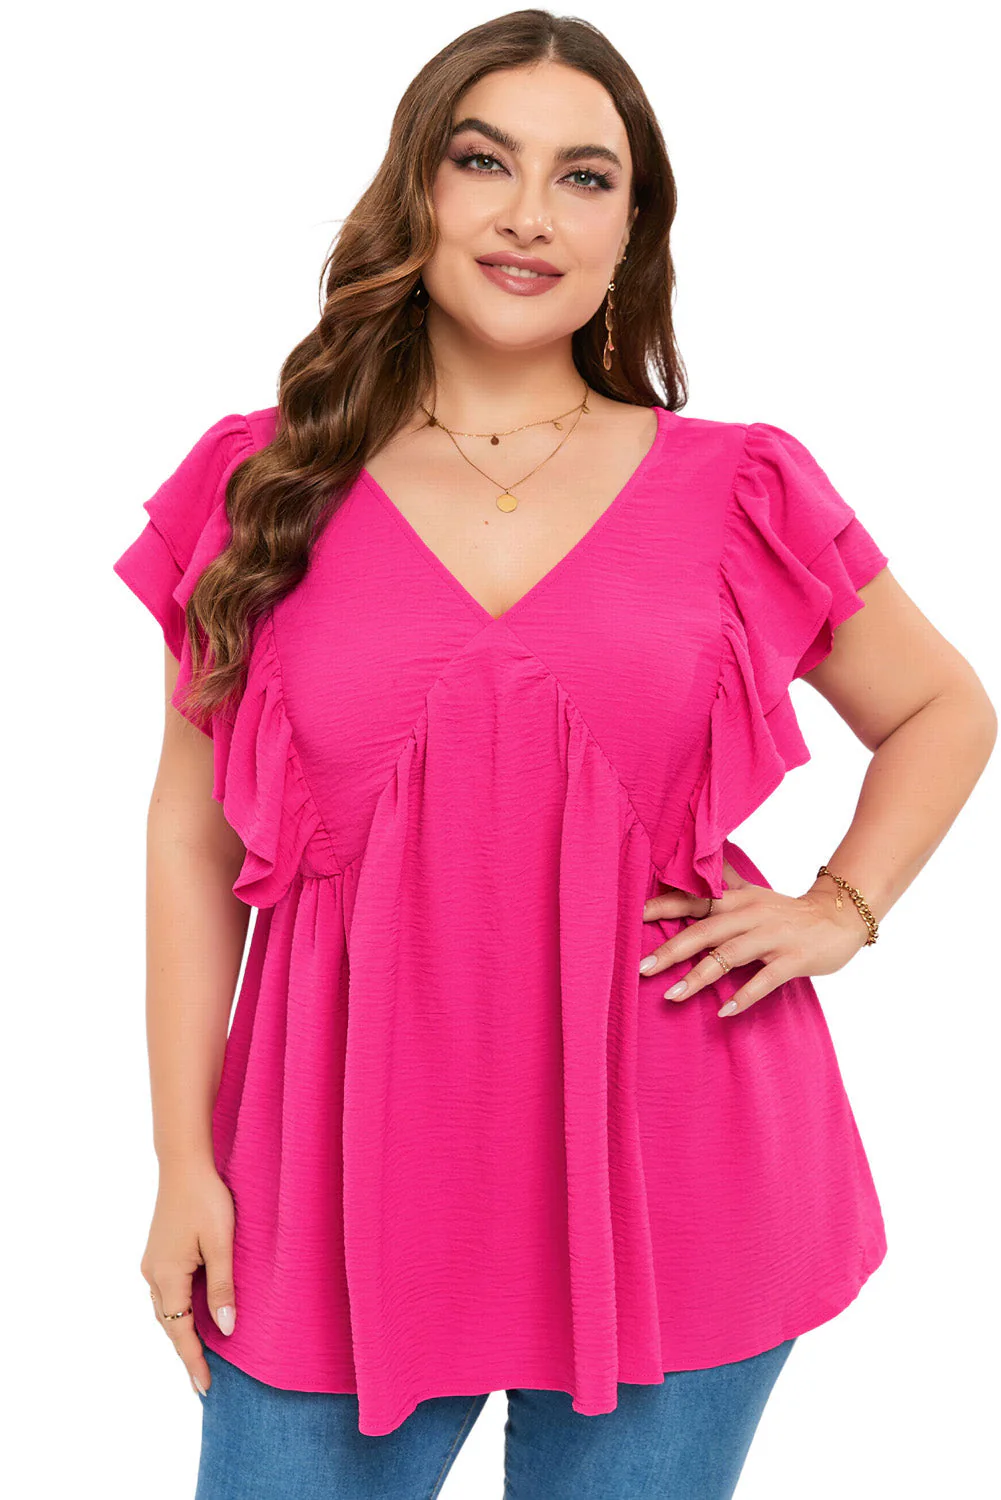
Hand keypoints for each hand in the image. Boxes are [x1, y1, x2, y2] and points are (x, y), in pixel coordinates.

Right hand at [141, 1160, 236, 1399]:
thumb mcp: (222, 1244)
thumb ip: (222, 1287)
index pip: (180, 1331)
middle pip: (169, 1325)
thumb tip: (224, 1329)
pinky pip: (166, 1294)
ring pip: (166, 1310)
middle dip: (186, 1353)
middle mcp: (153, 1274)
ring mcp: (152, 1264)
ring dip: (180, 1333)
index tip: (205, 1388)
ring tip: (199, 1357)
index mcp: (168, 1276)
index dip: (193, 1360)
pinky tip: (191, 1317)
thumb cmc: (207, 1200)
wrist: (184, 1165)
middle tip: (203, 1382)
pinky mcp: (158, 1254)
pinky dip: (178, 1312)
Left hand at [640, 859, 868, 1018]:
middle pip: (705, 930)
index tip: (635, 917)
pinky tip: (724, 1011)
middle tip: (642, 968)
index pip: (696, 899)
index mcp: (738, 899)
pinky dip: (744, 995)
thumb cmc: (787, 911)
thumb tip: (693, 860)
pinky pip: (765, 979)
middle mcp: (751, 914)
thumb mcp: (754, 891)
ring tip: (672, 996)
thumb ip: (723, 882)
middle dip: (672, 950)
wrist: (840, 917)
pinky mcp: (793, 958)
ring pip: (730, 956)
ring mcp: (772, 937)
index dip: (665, 905)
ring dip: (699, 977)